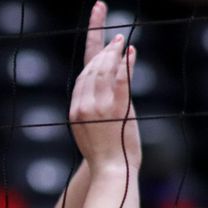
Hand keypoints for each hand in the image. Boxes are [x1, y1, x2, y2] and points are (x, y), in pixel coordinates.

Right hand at [70, 1, 141, 171]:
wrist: (110, 170)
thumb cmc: (102, 153)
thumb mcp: (89, 131)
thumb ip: (90, 111)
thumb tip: (97, 97)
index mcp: (76, 110)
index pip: (82, 77)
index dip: (92, 59)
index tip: (100, 44)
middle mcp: (84, 105)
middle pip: (91, 70)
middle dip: (103, 51)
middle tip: (114, 37)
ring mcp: (100, 106)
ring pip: (104, 71)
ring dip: (113, 53)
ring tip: (121, 40)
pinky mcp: (117, 108)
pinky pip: (121, 80)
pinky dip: (126, 64)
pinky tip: (131, 51)